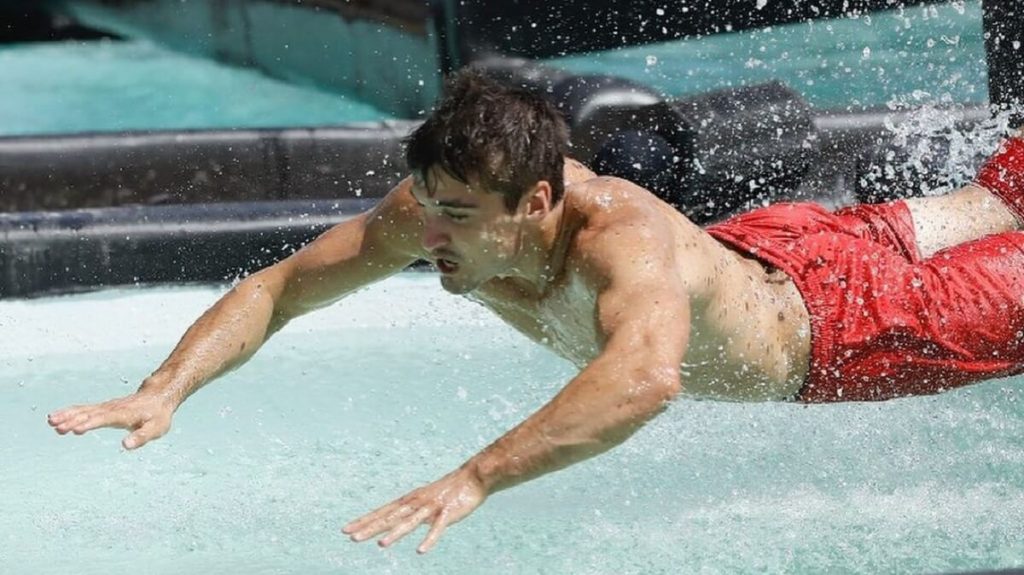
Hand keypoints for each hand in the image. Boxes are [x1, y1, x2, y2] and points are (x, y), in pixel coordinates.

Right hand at [47, 391, 175, 449]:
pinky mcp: (104, 408)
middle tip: (55, 426)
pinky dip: (71, 412)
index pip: (104, 419)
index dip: (90, 424)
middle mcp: (112, 409)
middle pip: (89, 414)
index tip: (76, 429)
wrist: (159, 397)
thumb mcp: (155, 429)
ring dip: (67, 415)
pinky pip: (84, 409)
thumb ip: (141, 437)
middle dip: (73, 420)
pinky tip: (57, 417)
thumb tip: (125, 445)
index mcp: (123, 415)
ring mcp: (107, 407)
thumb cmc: (158, 416)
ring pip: (84, 410)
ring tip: (50, 421)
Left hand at [343, 467, 486, 553]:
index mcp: (410, 500)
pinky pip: (438, 528)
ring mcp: (432, 507)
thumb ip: (411, 513)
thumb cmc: (449, 491)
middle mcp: (417, 503)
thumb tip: (395, 524)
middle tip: (351, 537)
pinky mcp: (448, 513)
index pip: (382, 512)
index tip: (346, 529)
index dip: (364, 521)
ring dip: (396, 533)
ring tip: (381, 545)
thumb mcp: (425, 501)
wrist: (474, 476)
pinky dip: (429, 539)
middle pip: (390, 517)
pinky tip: (421, 550)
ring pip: (410, 522)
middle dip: (370, 527)